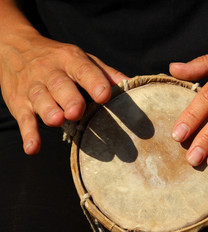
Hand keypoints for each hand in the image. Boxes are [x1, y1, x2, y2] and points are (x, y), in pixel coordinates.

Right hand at [0, 29, 126, 153]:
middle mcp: (51, 72)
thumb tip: (131, 83)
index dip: (94, 82)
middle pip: (60, 85)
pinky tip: (33, 148)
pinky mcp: (19, 103)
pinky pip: (23, 118)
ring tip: (58, 121)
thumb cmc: (60, 59)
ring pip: (40, 99)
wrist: (16, 48)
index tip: (104, 95)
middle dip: (69, 99)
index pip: (83, 69)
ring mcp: (34, 87)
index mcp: (71, 60)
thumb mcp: (82, 58)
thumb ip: (106, 73)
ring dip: (49, 111)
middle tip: (77, 112)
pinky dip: (28, 133)